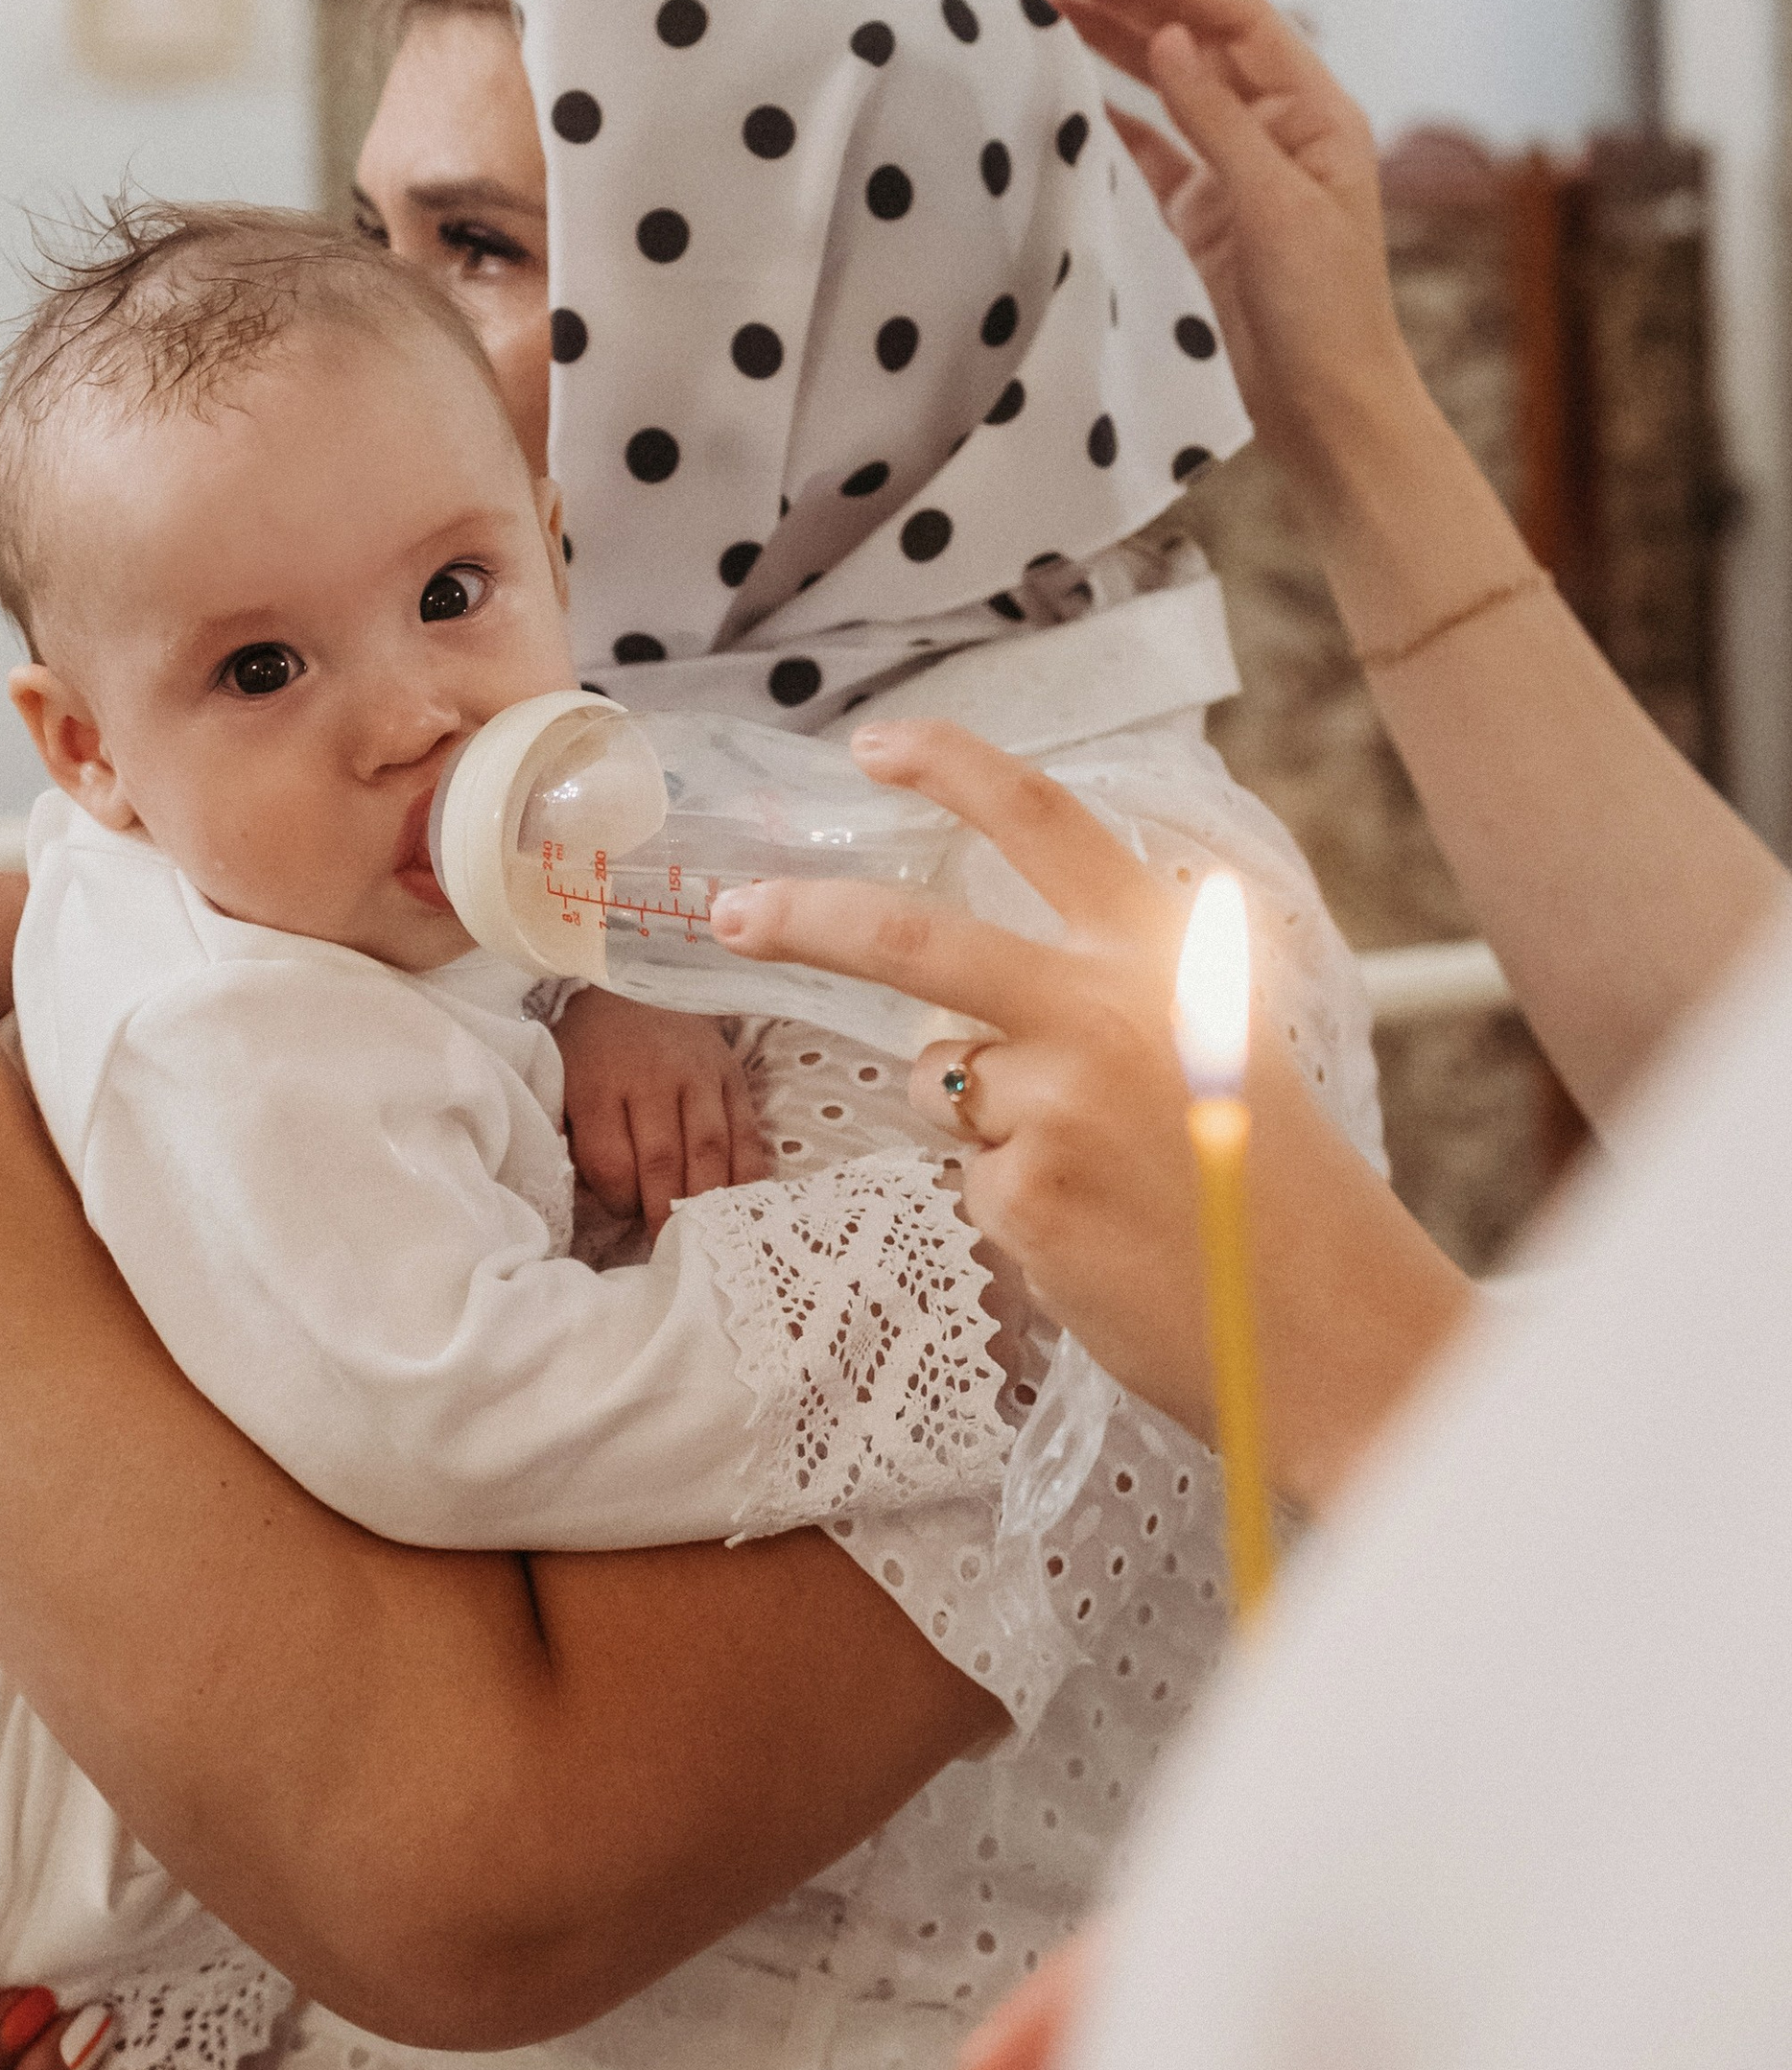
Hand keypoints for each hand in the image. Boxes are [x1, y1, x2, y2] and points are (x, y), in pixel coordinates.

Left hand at [553, 990, 770, 1236]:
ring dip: (706, 1201)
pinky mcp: (732, 1076)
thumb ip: (572, 1135)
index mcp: (597, 1083)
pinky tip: (742, 1205)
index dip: (618, 1201)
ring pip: (709, 1150)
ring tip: (702, 1234)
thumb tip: (590, 1199)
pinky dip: (747, 1175)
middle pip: (662, 1161)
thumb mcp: (562, 1080)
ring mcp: (697, 1075)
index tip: (621, 1216)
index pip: (612, 1161)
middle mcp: (650, 1078)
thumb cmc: (592, 1047)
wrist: (638, 982)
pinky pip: (746, 1134)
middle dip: (664, 1213)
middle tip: (666, 1248)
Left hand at [709, 718, 1470, 1507]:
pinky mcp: (1025, 1194)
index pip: (1046, 823)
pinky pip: (971, 1176)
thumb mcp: (1224, 1040)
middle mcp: (1106, 1009)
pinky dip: (1014, 1201)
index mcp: (1165, 954)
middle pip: (913, 939)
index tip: (875, 743)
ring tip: (1096, 1174)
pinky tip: (1096, 1234)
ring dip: (981, 1116)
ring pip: (940, 1078)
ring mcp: (1058, 1104)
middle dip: (806, 916)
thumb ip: (1115, 987)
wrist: (1333, 1327)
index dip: (953, 768)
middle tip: (736, 911)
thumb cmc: (1281, 1193)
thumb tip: (982, 986)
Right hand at [1050, 0, 1425, 516]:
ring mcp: (1239, 173)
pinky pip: (1157, 152)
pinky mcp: (1207, 218)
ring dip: (1117, 50)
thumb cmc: (1325, 309)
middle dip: (1132, 3)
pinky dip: (1118, 121)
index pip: (1238, 21)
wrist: (1327, 407)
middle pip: (1199, 44)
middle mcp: (1277, 131)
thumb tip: (1172, 38)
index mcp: (1314, 113)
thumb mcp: (1274, 206)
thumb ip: (1218, 120)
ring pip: (1172, 90)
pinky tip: (1077, 97)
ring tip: (1053, 13)